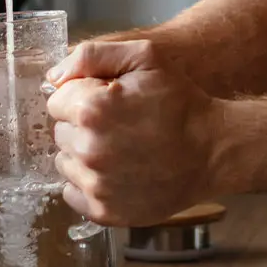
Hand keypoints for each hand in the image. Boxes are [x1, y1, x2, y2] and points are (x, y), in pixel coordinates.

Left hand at [46, 39, 222, 226]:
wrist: (212, 150)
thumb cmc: (180, 102)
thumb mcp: (146, 57)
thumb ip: (93, 55)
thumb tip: (54, 75)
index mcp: (91, 109)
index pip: (56, 100)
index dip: (83, 95)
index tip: (109, 100)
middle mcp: (88, 149)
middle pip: (60, 132)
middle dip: (82, 125)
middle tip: (120, 124)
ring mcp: (95, 184)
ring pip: (66, 162)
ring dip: (84, 154)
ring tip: (121, 148)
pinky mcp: (103, 211)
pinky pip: (73, 192)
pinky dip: (89, 182)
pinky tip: (117, 171)